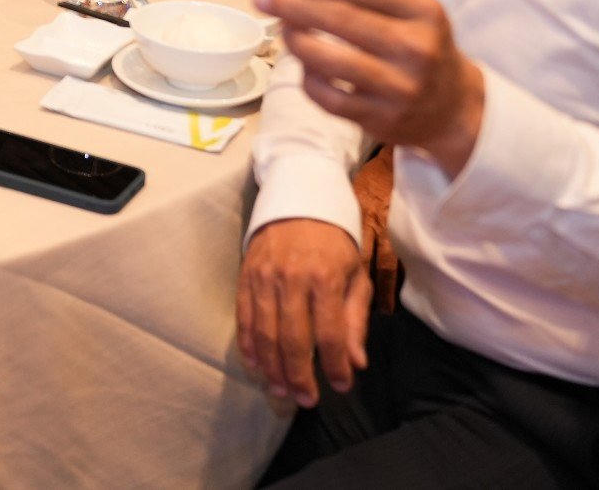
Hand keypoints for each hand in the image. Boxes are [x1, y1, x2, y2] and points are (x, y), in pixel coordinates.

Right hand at [236, 219, 368, 406]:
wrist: (298, 197)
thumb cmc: (334, 240)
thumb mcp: (355, 274)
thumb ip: (355, 319)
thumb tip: (355, 362)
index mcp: (325, 278)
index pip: (329, 333)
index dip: (334, 365)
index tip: (341, 386)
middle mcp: (291, 278)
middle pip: (292, 339)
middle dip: (300, 376)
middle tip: (306, 400)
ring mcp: (264, 277)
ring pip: (265, 333)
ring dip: (272, 367)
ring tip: (281, 390)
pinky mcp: (246, 275)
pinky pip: (243, 316)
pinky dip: (248, 344)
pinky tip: (255, 364)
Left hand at [254, 0, 486, 174]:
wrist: (453, 107)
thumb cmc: (418, 44)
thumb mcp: (409, 10)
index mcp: (423, 10)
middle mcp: (416, 48)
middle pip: (341, 20)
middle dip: (293, 4)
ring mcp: (400, 87)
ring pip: (329, 61)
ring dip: (295, 40)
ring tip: (282, 28)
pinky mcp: (381, 119)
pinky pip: (328, 97)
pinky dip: (307, 77)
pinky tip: (304, 64)